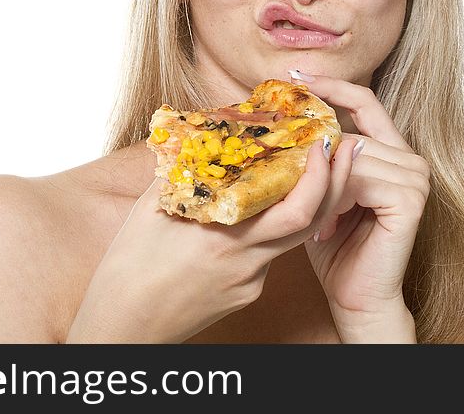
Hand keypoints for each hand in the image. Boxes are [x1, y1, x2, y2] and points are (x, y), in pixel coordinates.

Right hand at [66, 140, 339, 342]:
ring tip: (310, 168)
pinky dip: (271, 227)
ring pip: (290, 238)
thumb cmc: (126, 268)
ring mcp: (250, 282)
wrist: (122, 328)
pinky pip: (268, 255)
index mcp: (223, 237)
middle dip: (333, 181)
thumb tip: (201, 134)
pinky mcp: (247, 295)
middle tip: (342, 145)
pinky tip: (262, 209)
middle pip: (309, 222)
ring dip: (306, 202)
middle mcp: (245, 262)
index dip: (318, 175)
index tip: (323, 141)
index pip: (294, 209)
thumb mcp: (150, 210)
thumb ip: (184, 171)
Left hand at [292, 73, 430, 342]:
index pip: (363, 102)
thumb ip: (316, 157)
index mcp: (390, 151)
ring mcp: (415, 177)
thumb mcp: (320, 191)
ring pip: (352, 156)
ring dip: (324, 188)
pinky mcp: (410, 199)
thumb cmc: (335, 246)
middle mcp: (409, 158)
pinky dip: (336, 201)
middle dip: (315, 155)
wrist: (357, 296)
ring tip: (316, 220)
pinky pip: (359, 180)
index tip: (293, 75)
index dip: (331, 86)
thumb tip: (282, 120)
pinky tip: (327, 226)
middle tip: (292, 183)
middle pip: (351, 132)